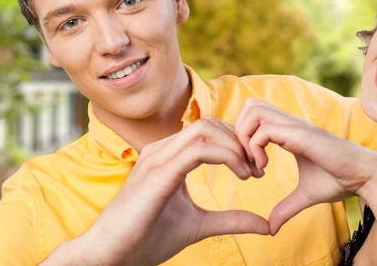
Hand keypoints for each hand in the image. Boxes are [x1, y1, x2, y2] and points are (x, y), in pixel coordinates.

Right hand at [51, 117, 269, 265]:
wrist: (110, 257)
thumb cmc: (146, 239)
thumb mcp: (199, 225)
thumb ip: (231, 220)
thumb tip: (266, 225)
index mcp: (169, 156)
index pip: (208, 130)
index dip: (237, 143)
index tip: (256, 169)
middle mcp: (162, 150)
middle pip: (210, 124)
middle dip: (240, 141)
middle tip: (258, 168)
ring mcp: (158, 157)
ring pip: (206, 130)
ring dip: (236, 146)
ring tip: (251, 172)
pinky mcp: (158, 172)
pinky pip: (199, 149)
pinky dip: (227, 156)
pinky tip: (240, 174)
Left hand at [235, 98, 376, 234]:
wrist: (365, 177)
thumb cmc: (340, 180)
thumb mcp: (305, 195)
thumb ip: (286, 207)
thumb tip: (271, 227)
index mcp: (290, 131)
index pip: (255, 116)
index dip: (245, 138)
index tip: (250, 167)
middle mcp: (290, 123)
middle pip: (250, 105)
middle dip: (239, 132)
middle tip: (246, 160)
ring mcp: (295, 126)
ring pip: (254, 110)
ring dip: (245, 137)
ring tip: (254, 164)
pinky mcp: (300, 135)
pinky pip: (265, 131)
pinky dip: (256, 148)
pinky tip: (264, 169)